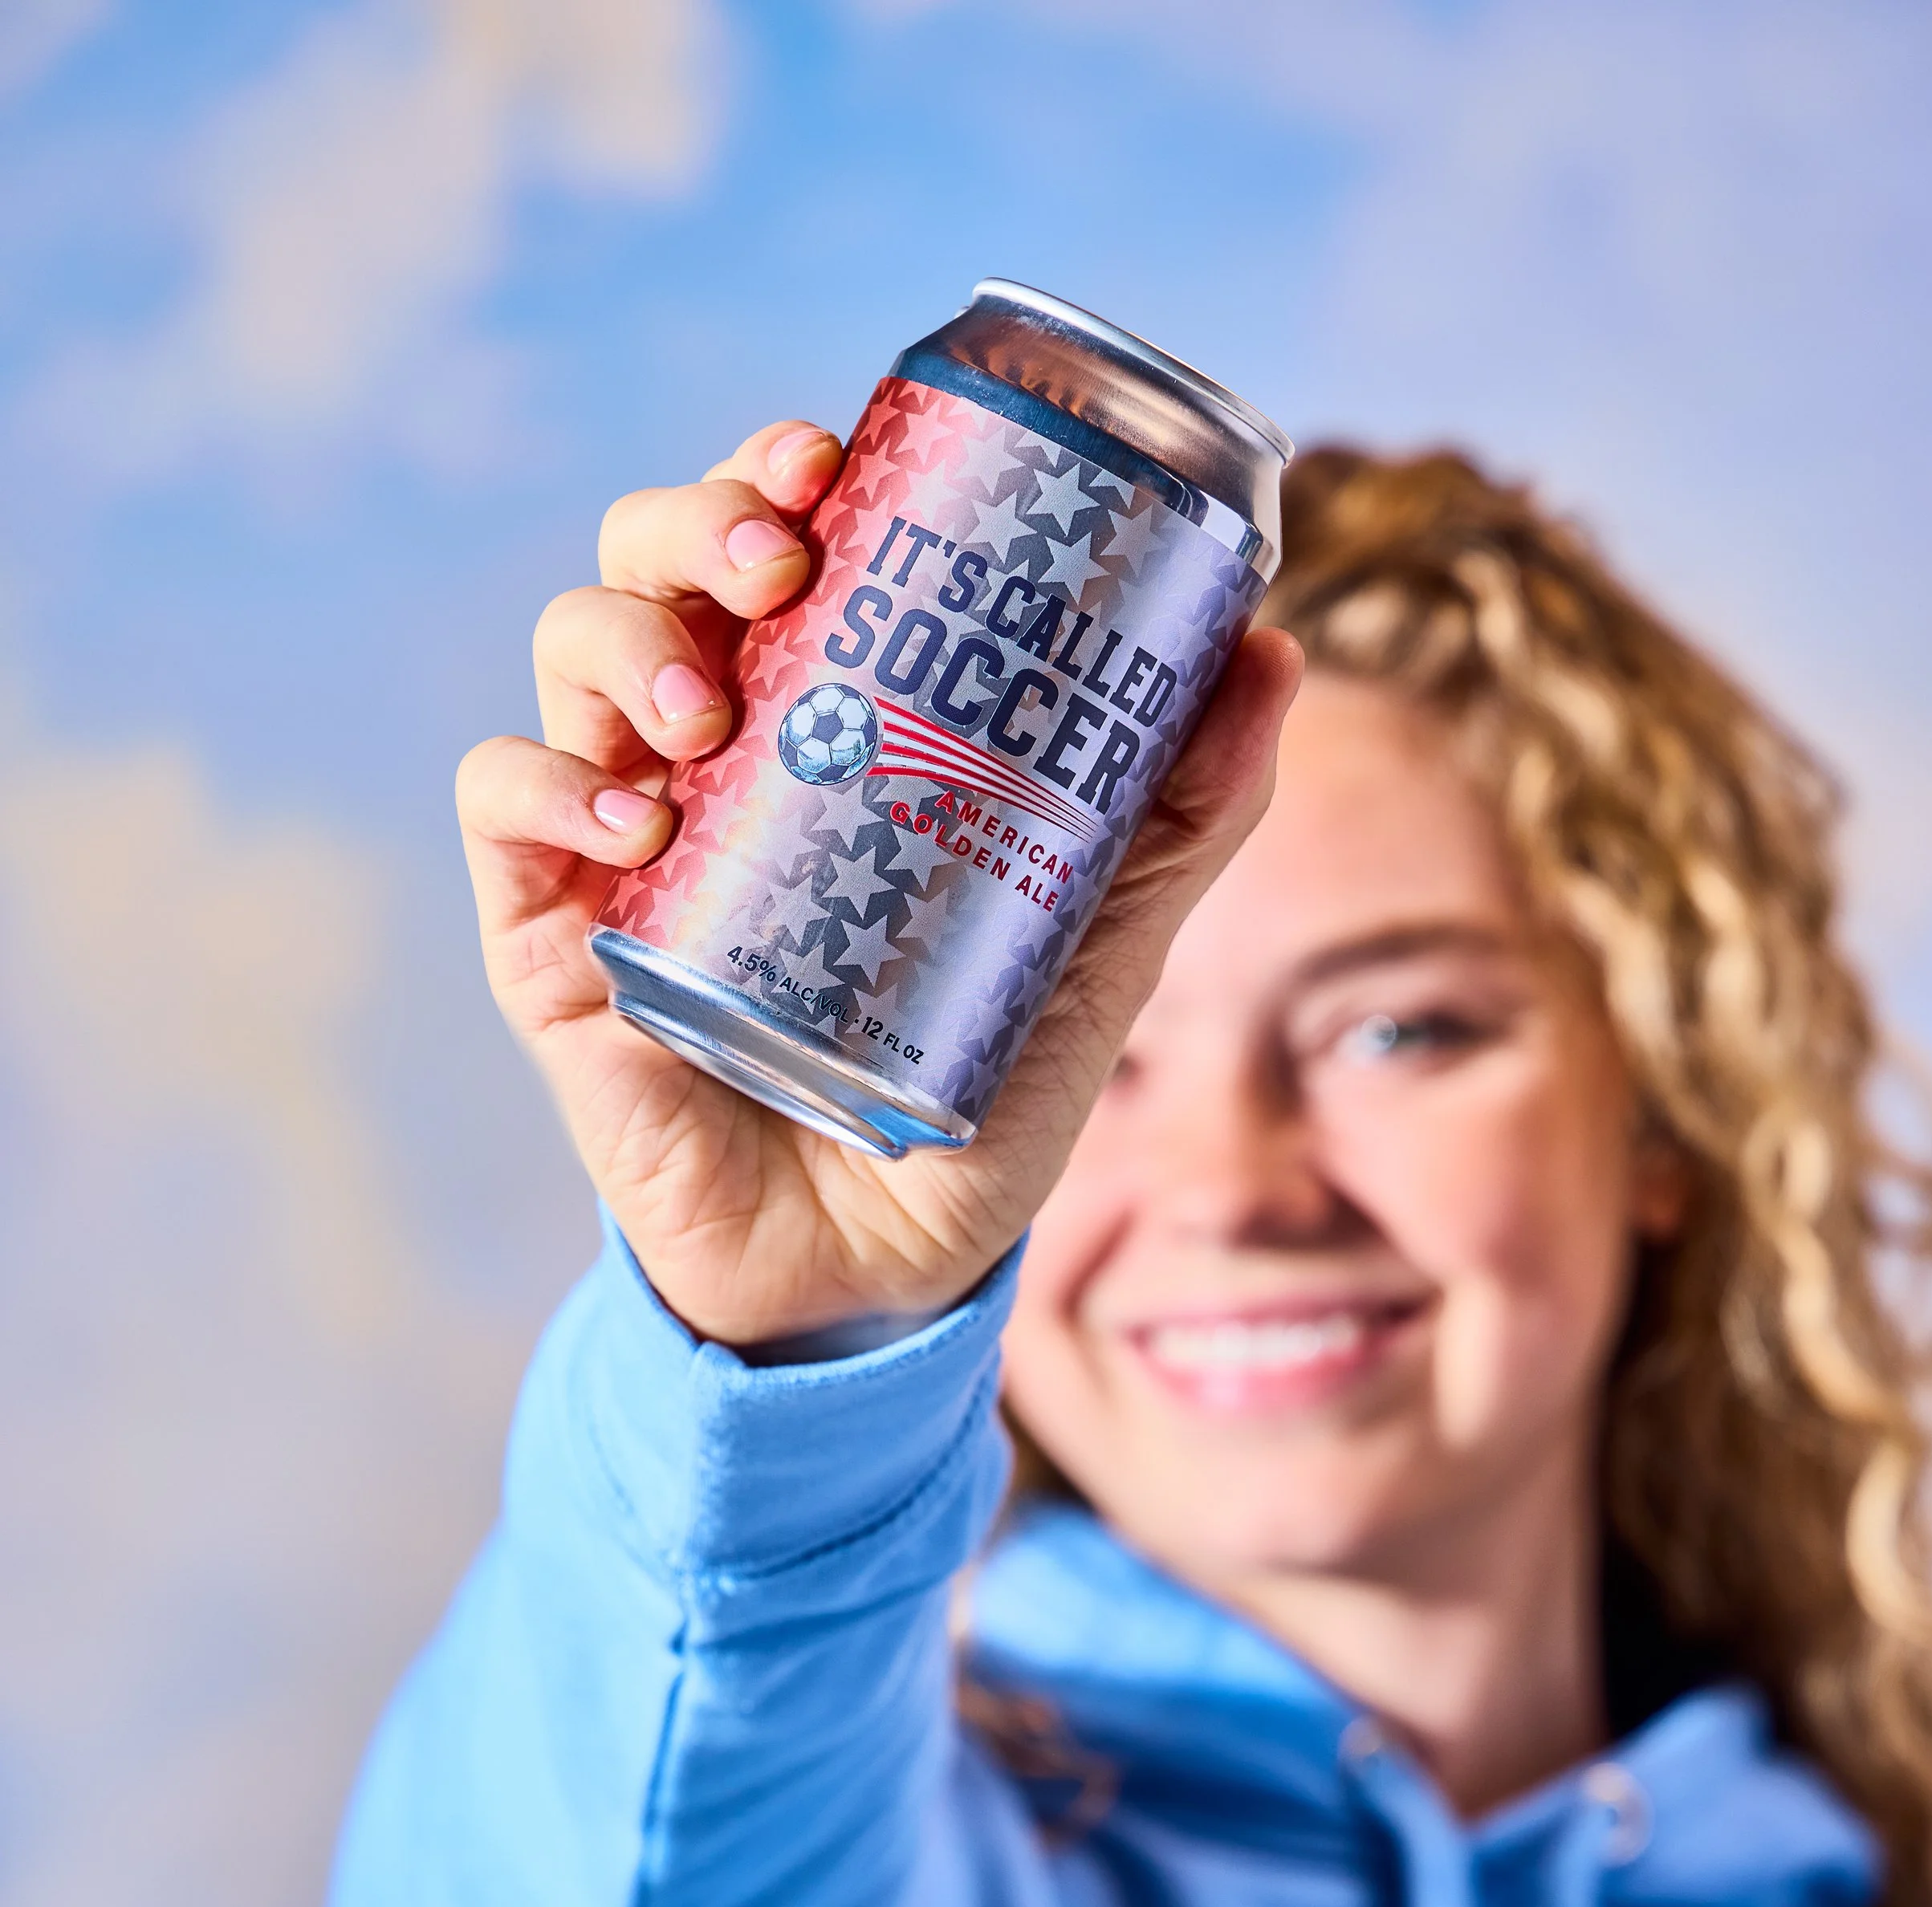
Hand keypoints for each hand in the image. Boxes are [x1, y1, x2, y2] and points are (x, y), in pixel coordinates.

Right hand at [456, 420, 1301, 1348]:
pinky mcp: (553, 937)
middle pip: (654, 563)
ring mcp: (617, 837)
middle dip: (698, 521)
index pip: (772, 545)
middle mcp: (707, 752)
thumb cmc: (970, 1091)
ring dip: (628, 641)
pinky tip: (633, 819)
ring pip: (573, 652)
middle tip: (778, 561)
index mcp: (817, 722)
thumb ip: (1178, 819)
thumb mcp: (1094, 952)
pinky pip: (502, 804)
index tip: (830, 458)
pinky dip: (550, 783)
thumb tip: (1272, 656)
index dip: (775, 472)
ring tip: (710, 709)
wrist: (880, 1266)